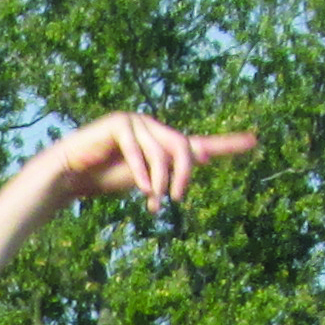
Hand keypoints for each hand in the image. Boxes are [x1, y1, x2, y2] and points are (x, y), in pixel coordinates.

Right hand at [39, 112, 258, 210]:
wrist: (70, 174)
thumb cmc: (104, 177)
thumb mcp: (145, 179)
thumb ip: (171, 172)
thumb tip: (201, 161)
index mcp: (161, 140)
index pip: (197, 143)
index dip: (226, 144)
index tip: (254, 142)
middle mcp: (153, 126)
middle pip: (184, 147)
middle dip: (183, 174)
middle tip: (178, 197)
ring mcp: (136, 121)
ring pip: (163, 152)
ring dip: (160, 181)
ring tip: (153, 202)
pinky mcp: (120, 123)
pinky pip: (139, 150)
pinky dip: (141, 173)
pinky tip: (142, 189)